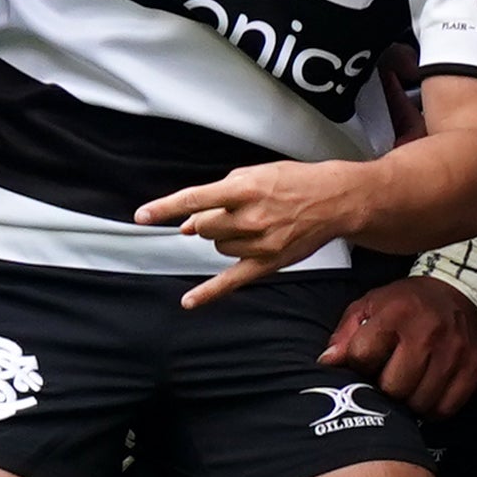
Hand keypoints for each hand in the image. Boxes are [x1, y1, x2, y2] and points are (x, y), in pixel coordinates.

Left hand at [133, 156, 375, 305]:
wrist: (334, 200)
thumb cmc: (295, 182)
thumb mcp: (255, 174)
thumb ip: (219, 195)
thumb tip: (188, 222)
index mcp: (244, 190)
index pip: (194, 199)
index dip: (165, 208)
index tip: (142, 216)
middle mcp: (249, 218)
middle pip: (203, 227)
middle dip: (209, 220)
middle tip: (232, 212)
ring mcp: (258, 243)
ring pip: (216, 247)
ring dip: (223, 237)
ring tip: (250, 225)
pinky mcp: (266, 262)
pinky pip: (230, 281)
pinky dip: (208, 293)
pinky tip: (190, 301)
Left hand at [325, 272, 476, 417]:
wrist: (458, 291)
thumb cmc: (406, 303)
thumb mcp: (369, 306)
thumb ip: (345, 335)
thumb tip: (327, 363)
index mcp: (396, 314)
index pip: (363, 357)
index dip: (360, 364)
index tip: (367, 360)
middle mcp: (428, 333)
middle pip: (394, 388)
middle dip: (386, 387)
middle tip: (390, 376)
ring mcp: (455, 352)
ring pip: (420, 403)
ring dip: (410, 399)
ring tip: (410, 381)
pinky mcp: (474, 367)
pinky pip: (446, 409)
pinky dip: (433, 406)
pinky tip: (428, 388)